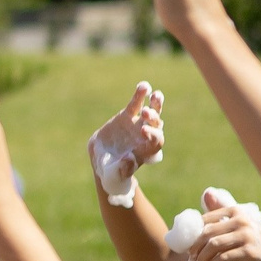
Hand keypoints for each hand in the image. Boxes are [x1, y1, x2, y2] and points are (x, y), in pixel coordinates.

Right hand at [87, 82, 164, 204]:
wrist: (103, 158)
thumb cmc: (110, 171)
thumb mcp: (113, 174)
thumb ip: (122, 169)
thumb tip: (130, 159)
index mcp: (146, 151)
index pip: (156, 142)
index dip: (153, 135)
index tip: (144, 131)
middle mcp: (146, 137)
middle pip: (157, 127)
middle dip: (154, 119)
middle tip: (147, 113)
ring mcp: (138, 124)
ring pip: (152, 114)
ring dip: (156, 105)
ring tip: (155, 95)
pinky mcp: (128, 116)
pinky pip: (136, 104)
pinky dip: (140, 95)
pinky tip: (144, 86)